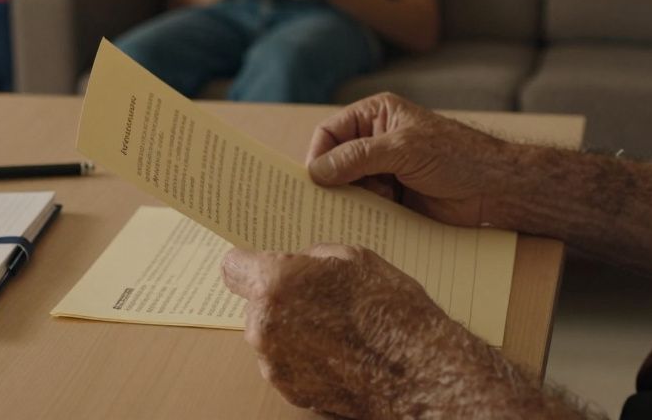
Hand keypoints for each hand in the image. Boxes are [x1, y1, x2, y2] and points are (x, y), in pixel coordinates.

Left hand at [221, 244, 530, 418]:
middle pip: (256, 304)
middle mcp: (265, 328)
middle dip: (281, 298)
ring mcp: (275, 366)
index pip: (232, 266)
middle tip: (321, 297)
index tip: (261, 263)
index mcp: (276, 285)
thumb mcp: (356, 259)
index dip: (249, 263)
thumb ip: (314, 258)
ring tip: (339, 328)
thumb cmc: (392, 312)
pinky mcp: (291, 393)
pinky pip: (287, 363)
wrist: (419, 373)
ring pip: (272, 335)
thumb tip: (301, 263)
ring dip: (293, 329)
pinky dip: (306, 357)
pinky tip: (341, 352)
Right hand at [305, 92, 514, 226]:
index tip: (313, 182)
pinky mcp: (393, 198)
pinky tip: (364, 225)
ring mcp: (384, 171)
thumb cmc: (456, 156)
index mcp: (376, 116)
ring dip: (348, 202)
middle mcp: (376, 141)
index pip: (330, 132)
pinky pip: (366, 207)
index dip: (318, 155)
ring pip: (349, 188)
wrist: (494, 189)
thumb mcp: (403, 150)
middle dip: (331, 183)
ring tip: (350, 216)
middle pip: (335, 162)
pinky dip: (362, 216)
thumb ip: (358, 157)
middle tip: (321, 206)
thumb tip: (316, 171)